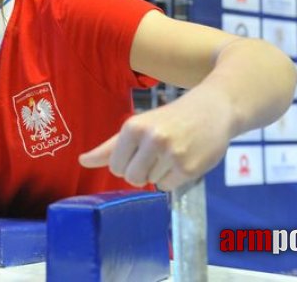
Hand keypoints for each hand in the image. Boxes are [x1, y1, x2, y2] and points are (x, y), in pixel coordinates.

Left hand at [78, 91, 234, 190]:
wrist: (214, 109)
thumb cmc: (171, 119)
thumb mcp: (139, 126)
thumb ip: (110, 147)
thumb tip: (82, 161)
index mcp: (133, 127)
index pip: (115, 166)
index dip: (126, 163)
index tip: (139, 150)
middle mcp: (151, 139)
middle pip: (131, 178)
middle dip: (141, 172)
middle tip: (156, 154)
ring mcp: (171, 154)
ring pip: (151, 183)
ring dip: (160, 173)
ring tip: (174, 151)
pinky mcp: (188, 168)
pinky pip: (168, 187)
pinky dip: (174, 178)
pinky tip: (184, 159)